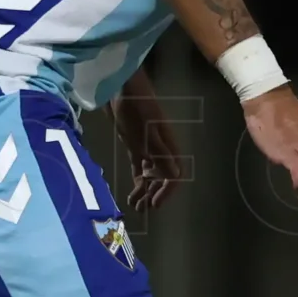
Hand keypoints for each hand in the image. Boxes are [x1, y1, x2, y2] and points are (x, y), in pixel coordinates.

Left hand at [110, 85, 185, 211]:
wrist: (121, 88)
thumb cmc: (135, 108)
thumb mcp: (147, 133)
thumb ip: (160, 154)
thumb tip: (176, 175)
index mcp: (168, 147)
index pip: (173, 175)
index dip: (166, 192)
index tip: (154, 204)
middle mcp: (161, 150)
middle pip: (162, 178)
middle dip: (154, 194)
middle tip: (142, 208)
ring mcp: (148, 148)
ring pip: (150, 176)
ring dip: (145, 191)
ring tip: (135, 205)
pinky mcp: (135, 145)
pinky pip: (139, 169)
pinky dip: (137, 182)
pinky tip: (132, 193)